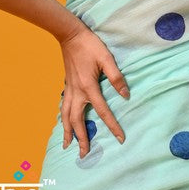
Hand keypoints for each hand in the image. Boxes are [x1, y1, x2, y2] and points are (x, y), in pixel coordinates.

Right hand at [56, 18, 130, 157]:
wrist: (69, 34)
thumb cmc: (90, 45)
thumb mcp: (107, 59)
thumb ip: (116, 78)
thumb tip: (125, 95)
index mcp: (89, 87)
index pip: (103, 112)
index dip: (112, 126)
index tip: (120, 139)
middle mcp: (77, 92)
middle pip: (77, 121)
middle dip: (81, 139)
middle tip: (84, 154)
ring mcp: (69, 89)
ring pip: (66, 116)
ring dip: (67, 132)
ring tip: (67, 145)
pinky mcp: (67, 85)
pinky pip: (63, 107)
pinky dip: (63, 118)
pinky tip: (64, 123)